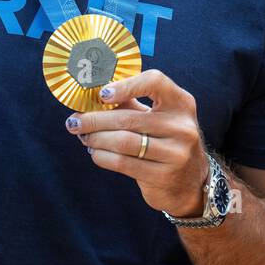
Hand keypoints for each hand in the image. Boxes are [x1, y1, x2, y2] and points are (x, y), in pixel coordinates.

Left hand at [65, 70, 210, 218]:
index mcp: (181, 103)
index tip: (102, 94)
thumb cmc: (167, 141)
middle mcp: (182, 126)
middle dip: (95, 120)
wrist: (190, 182)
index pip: (154, 82)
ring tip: (84, 137)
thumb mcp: (159, 118)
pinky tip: (95, 152)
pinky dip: (102, 156)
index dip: (126, 85)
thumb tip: (92, 97)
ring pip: (123, 142)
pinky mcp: (164, 175)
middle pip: (129, 118)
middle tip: (74, 121)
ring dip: (96, 139)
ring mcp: (176, 153)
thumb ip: (132, 104)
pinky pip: (123, 163)